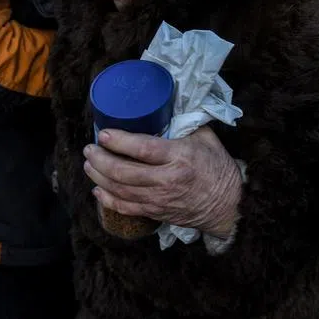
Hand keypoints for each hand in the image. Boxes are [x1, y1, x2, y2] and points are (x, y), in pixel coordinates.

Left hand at [84, 126, 242, 238]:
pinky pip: (126, 208)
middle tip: (89, 148)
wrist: (229, 205)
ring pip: (120, 190)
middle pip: (124, 172)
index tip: (103, 133)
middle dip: (101, 159)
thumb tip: (165, 106)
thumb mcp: (206, 138)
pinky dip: (108, 200)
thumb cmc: (218, 167)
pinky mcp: (156, 212)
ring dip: (99, 177)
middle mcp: (167, 180)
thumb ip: (185, 123)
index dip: (120, 141)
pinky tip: (97, 189)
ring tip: (89, 164)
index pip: (143, 149)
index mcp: (180, 157)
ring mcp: (160, 199)